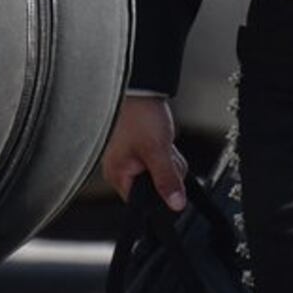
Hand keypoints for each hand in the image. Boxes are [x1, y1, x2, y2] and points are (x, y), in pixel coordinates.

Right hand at [99, 93, 188, 212]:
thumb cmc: (139, 115)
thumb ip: (167, 180)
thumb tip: (175, 204)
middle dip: (167, 171)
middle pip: (154, 186)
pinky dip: (165, 151)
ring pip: (160, 172)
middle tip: (164, 152)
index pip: (142, 200)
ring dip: (168, 159)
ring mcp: (130, 158)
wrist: (140, 88)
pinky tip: (162, 139)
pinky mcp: (139, 148)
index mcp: (117, 174)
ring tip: (162, 141)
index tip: (167, 177)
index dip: (159, 191)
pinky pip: (159, 159)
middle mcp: (120, 169)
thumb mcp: (158, 152)